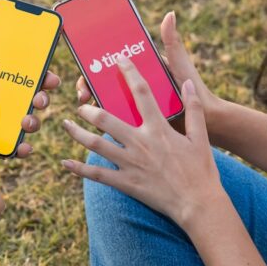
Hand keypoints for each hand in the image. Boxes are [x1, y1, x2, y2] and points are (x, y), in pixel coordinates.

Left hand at [0, 15, 61, 157]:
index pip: (26, 76)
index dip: (42, 75)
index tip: (48, 74)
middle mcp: (2, 102)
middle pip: (33, 98)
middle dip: (43, 97)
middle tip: (40, 96)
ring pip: (27, 122)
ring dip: (34, 121)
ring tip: (26, 120)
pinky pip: (13, 146)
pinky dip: (22, 147)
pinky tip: (23, 146)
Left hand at [61, 56, 223, 229]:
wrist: (197, 203)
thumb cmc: (201, 170)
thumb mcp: (201, 137)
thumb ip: (193, 109)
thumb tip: (188, 84)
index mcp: (158, 129)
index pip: (141, 93)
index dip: (129, 73)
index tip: (119, 61)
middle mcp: (141, 143)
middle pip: (106, 119)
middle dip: (89, 109)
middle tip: (80, 105)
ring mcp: (131, 163)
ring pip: (96, 144)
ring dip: (77, 133)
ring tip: (66, 125)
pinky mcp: (126, 183)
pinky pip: (97, 174)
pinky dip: (79, 169)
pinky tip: (65, 163)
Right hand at [75, 11, 220, 133]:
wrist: (209, 121)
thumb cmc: (195, 89)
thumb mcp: (180, 65)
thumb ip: (172, 42)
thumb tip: (169, 14)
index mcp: (144, 69)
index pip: (114, 63)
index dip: (96, 64)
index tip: (87, 68)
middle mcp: (138, 86)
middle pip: (106, 83)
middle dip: (90, 86)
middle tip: (82, 94)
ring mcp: (138, 105)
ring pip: (109, 103)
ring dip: (94, 105)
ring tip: (86, 109)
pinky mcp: (140, 123)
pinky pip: (120, 121)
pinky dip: (107, 122)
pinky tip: (96, 126)